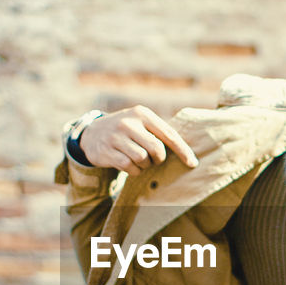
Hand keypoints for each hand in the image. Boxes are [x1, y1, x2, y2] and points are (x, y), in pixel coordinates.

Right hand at [79, 105, 197, 174]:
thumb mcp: (140, 122)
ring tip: (139, 161)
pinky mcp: (106, 151)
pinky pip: (129, 167)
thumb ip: (159, 132)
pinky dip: (134, 171)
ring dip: (145, 165)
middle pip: (157, 149)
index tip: (193, 163)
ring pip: (142, 159)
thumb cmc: (126, 131)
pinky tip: (130, 166)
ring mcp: (116, 137)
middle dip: (158, 159)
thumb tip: (186, 151)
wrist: (92, 133)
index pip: (168, 133)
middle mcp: (128, 122)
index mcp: (142, 113)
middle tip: (153, 159)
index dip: (182, 150)